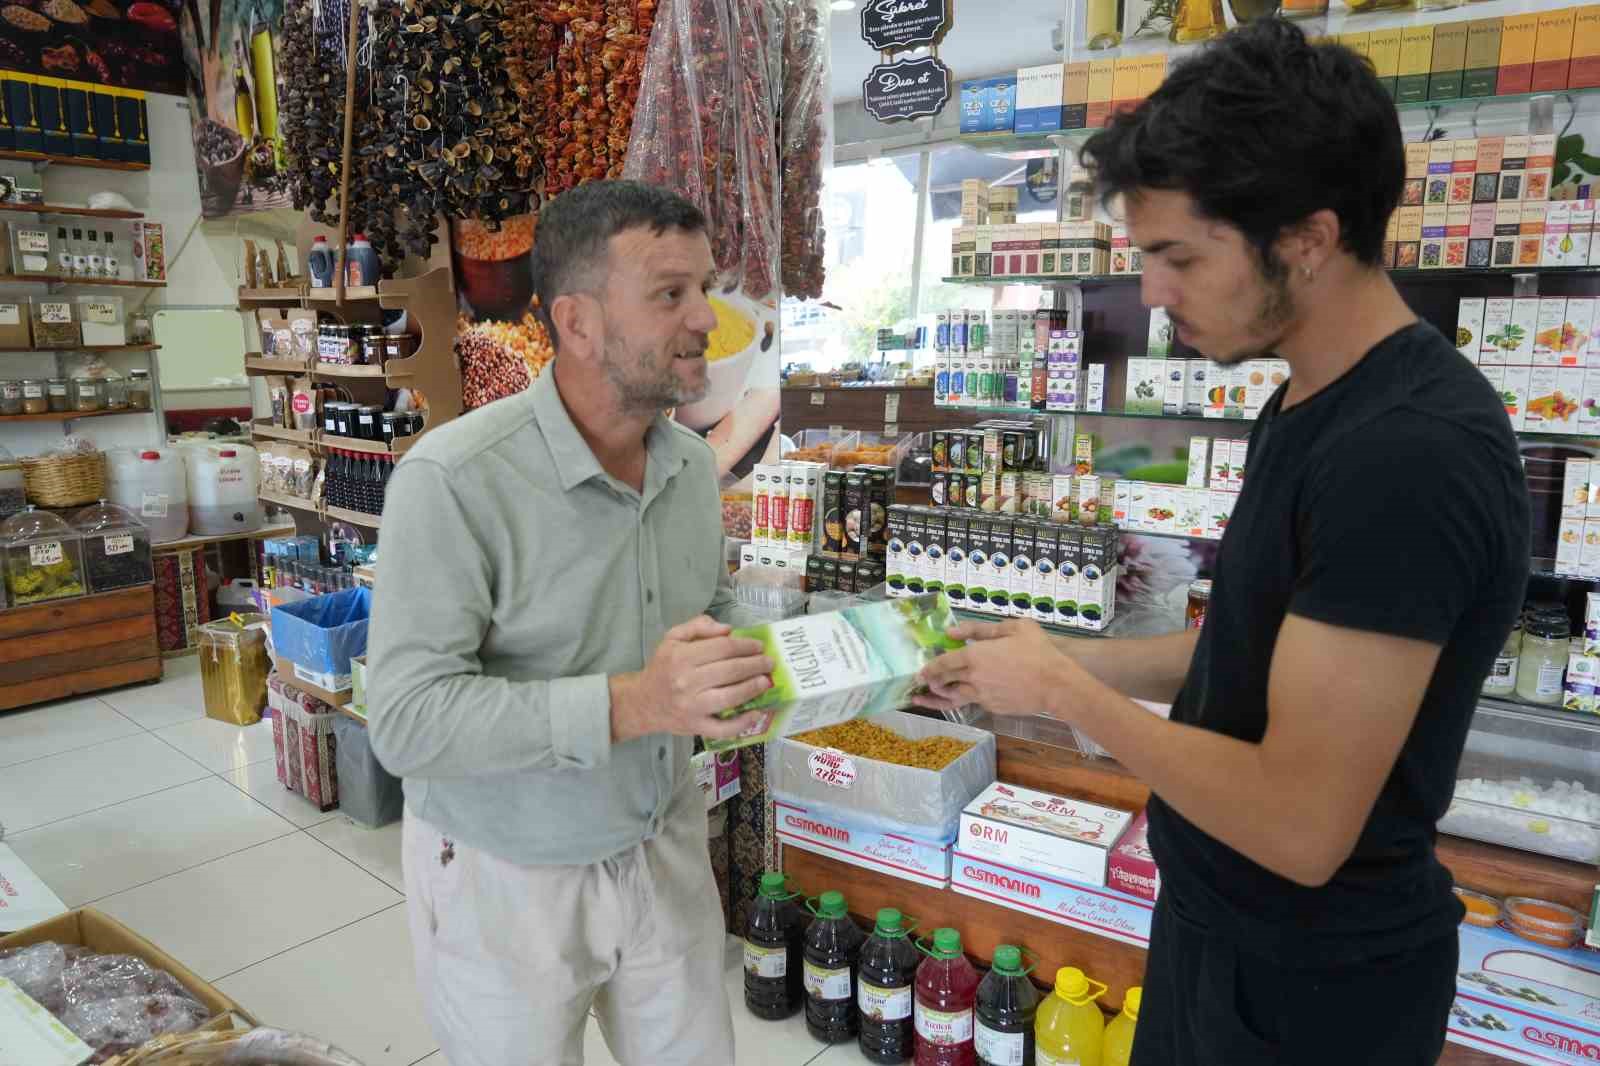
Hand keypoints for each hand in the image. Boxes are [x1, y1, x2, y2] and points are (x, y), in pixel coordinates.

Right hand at [610, 616, 773, 741]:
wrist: (642, 702)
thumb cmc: (661, 668)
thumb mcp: (672, 639)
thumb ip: (698, 627)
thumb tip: (727, 629)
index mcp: (682, 657)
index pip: (722, 648)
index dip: (745, 646)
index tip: (759, 646)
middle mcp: (687, 682)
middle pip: (731, 671)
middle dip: (756, 665)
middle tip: (770, 662)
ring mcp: (693, 707)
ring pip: (731, 697)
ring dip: (754, 688)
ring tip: (766, 681)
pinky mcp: (696, 727)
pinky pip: (723, 728)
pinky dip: (743, 723)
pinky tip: (756, 713)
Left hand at [916, 619, 1075, 716]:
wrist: (1057, 685)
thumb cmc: (1038, 651)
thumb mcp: (1014, 628)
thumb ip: (981, 629)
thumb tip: (953, 632)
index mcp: (976, 656)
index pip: (943, 663)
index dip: (928, 667)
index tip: (919, 671)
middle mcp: (974, 678)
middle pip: (944, 682)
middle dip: (930, 683)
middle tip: (920, 684)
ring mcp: (983, 695)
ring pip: (955, 698)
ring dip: (939, 698)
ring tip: (926, 699)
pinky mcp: (993, 708)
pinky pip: (975, 702)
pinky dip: (965, 700)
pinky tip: (965, 698)